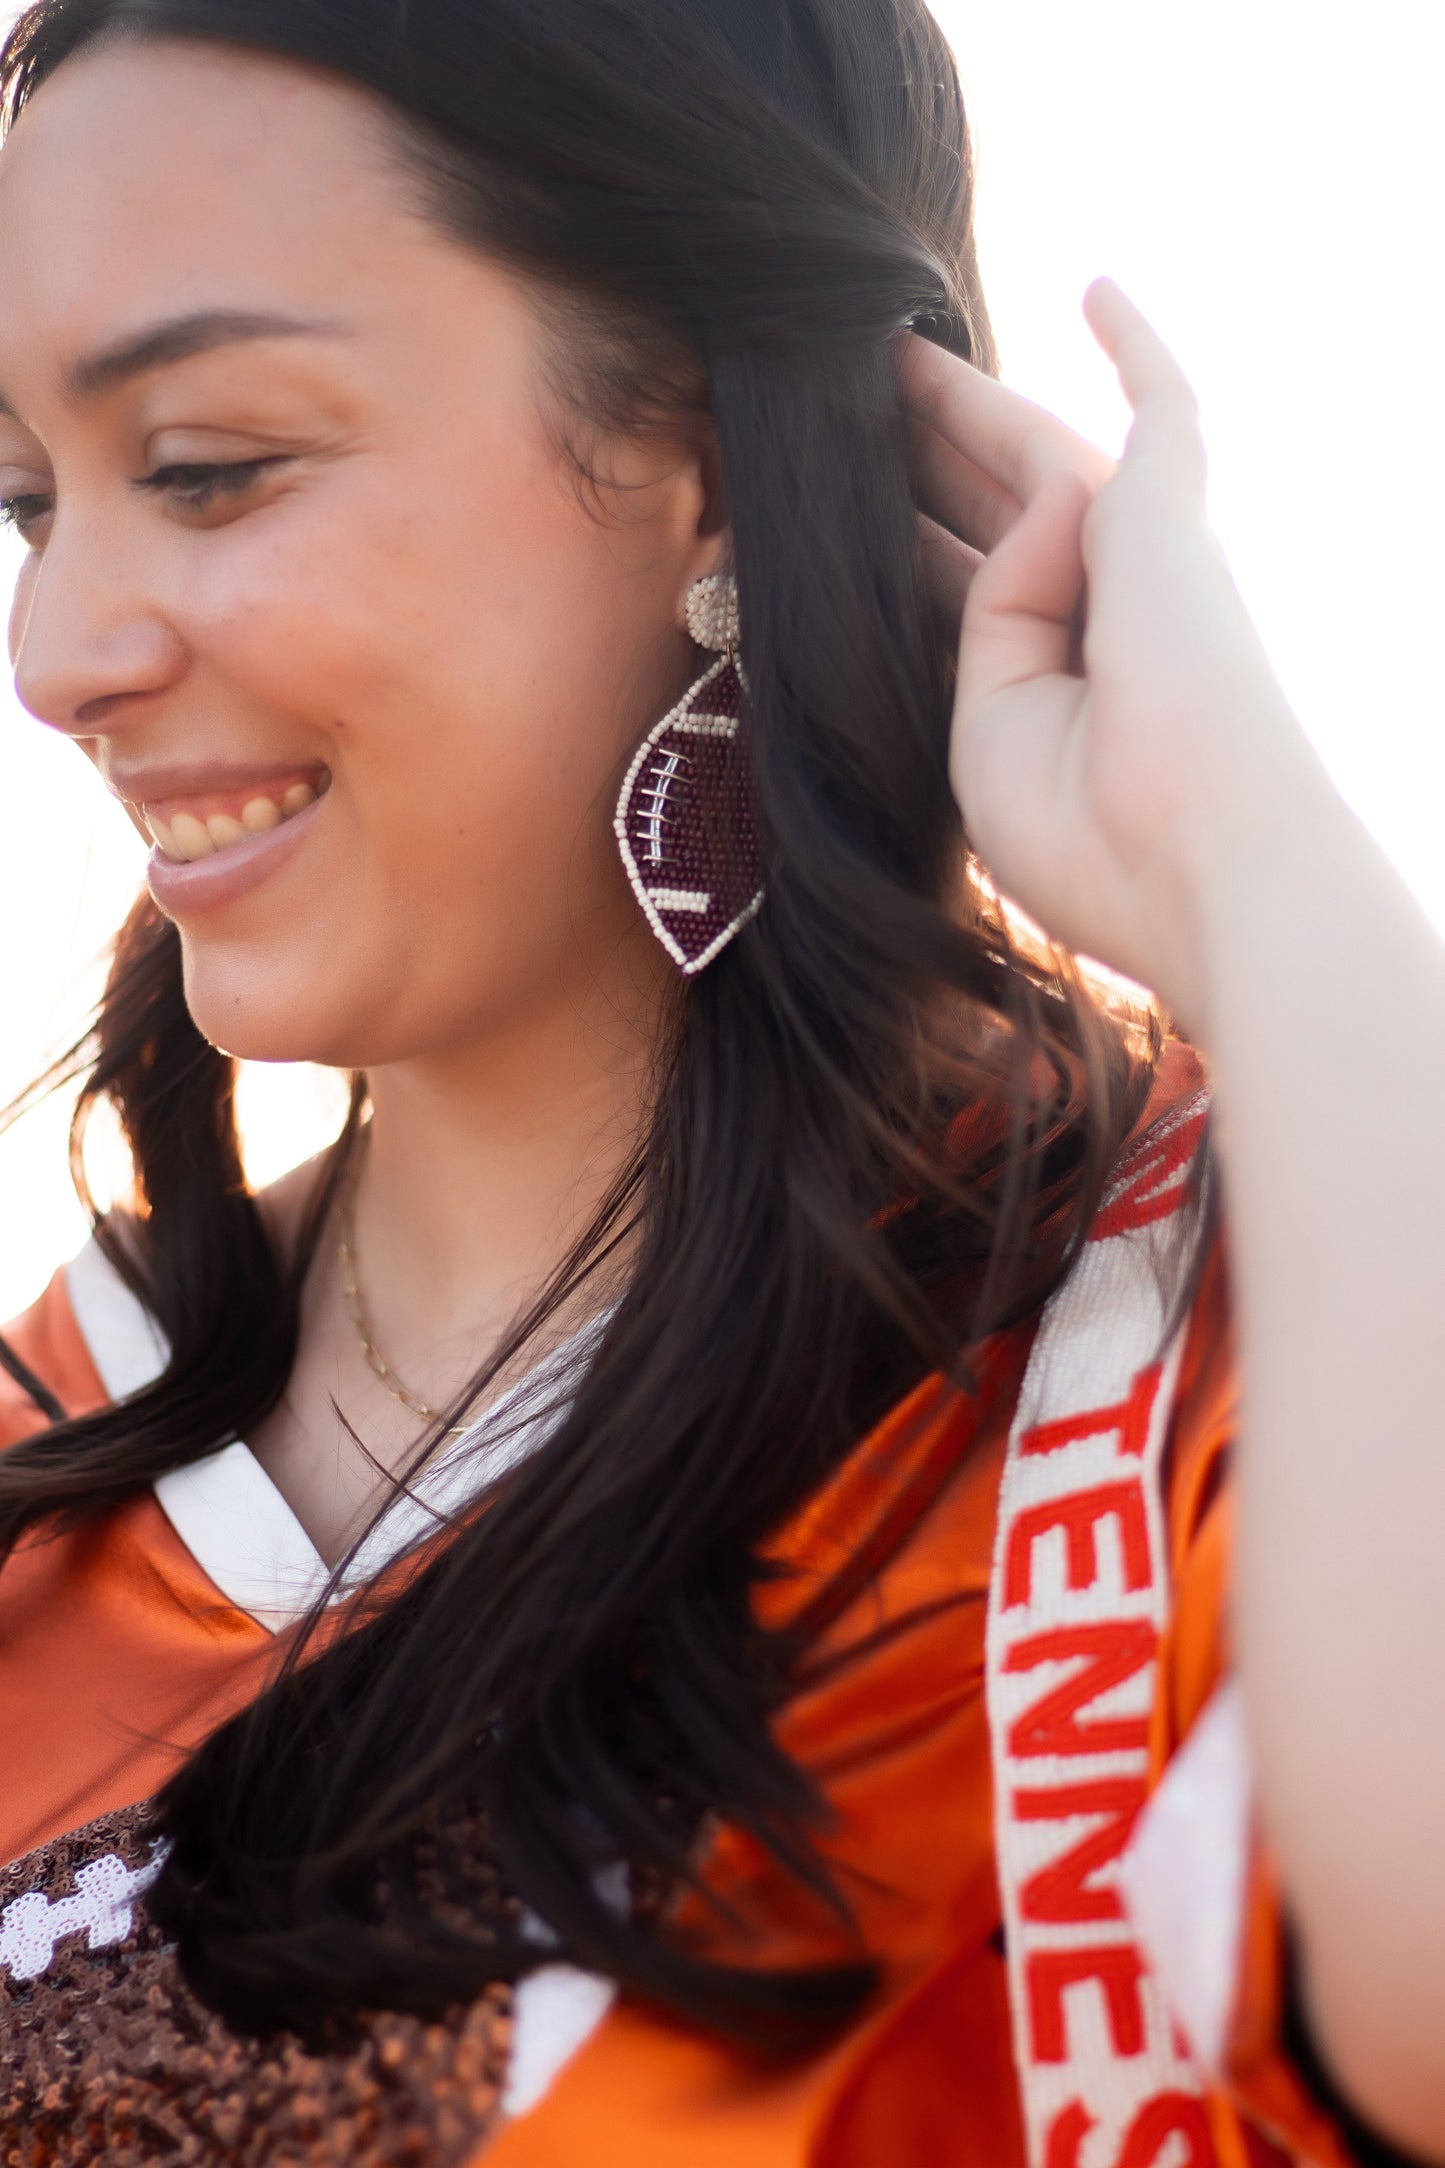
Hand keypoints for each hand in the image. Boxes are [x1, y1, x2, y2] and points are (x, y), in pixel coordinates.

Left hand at [900, 279, 1325, 1035]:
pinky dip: (1136, 345)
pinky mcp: (1168, 514)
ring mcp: (1137, 558)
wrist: (1189, 850)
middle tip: (847, 402)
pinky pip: (1160, 403)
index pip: (957, 586)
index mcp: (1042, 679)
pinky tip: (1097, 289)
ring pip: (1032, 448)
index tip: (838, 513)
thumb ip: (973, 632)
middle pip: (985, 506)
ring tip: (893, 346)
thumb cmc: (1084, 829)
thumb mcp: (981, 731)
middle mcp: (1096, 611)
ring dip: (966, 398)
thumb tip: (995, 529)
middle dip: (918, 458)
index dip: (901, 541)